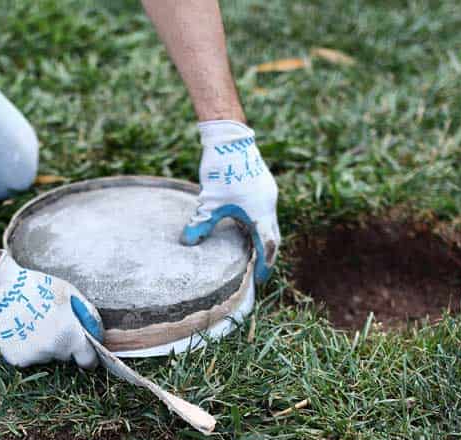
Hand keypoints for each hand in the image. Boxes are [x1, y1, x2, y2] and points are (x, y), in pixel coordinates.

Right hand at [0, 252, 103, 368]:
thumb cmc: (36, 288)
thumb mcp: (69, 293)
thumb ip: (87, 314)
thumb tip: (96, 333)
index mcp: (71, 336)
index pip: (88, 360)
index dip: (88, 356)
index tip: (85, 352)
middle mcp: (54, 350)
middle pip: (66, 356)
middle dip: (64, 344)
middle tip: (51, 324)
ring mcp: (35, 357)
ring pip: (47, 356)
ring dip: (44, 345)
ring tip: (33, 323)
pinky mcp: (17, 360)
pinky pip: (29, 357)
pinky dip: (27, 348)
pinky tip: (21, 330)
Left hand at [181, 120, 279, 284]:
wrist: (229, 137)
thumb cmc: (220, 169)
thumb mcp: (208, 201)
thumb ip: (200, 224)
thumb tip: (188, 243)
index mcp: (260, 212)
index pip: (268, 246)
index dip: (264, 265)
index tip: (258, 280)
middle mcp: (269, 204)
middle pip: (273, 237)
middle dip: (266, 256)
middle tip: (258, 272)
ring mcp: (268, 193)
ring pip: (269, 223)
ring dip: (262, 240)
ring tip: (252, 254)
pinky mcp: (263, 185)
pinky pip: (265, 211)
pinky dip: (259, 225)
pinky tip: (245, 228)